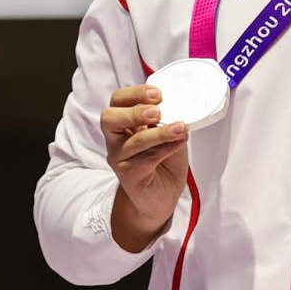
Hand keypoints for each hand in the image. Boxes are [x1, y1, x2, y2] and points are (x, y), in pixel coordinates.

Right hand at [100, 84, 188, 251]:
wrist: (162, 196)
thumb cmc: (165, 161)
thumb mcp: (168, 133)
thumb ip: (168, 119)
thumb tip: (180, 105)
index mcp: (124, 122)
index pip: (118, 100)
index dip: (135, 93)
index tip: (158, 94)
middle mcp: (116, 139)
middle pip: (110, 118)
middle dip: (134, 112)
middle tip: (157, 112)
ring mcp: (120, 158)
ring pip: (134, 141)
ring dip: (160, 132)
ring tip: (180, 127)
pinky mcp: (129, 176)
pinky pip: (145, 160)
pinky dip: (166, 148)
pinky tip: (179, 142)